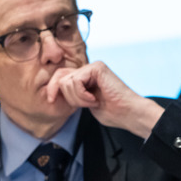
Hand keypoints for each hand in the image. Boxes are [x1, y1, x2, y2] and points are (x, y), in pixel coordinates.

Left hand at [45, 62, 163, 137]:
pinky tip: (94, 100)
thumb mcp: (84, 102)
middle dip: (67, 96)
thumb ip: (72, 93)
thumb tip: (53, 91)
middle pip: (60, 77)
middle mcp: (89, 69)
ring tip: (93, 102)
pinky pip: (76, 81)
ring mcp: (93, 67)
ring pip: (67, 81)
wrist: (129, 113)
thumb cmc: (113, 112)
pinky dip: (82, 95)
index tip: (51, 100)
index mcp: (86, 76)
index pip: (60, 76)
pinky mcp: (97, 67)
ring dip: (78, 98)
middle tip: (84, 105)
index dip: (52, 88)